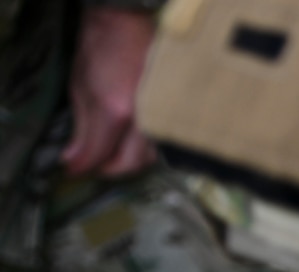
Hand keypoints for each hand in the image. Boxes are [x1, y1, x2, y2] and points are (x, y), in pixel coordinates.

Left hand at [64, 8, 157, 179]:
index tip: (73, 170)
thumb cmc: (100, 49)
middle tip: (95, 163)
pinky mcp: (174, 117)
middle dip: (109, 168)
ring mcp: (164, 119)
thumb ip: (81, 128)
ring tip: (114, 151)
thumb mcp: (80, 87)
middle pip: (130, 164)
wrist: (130, 23)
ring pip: (150, 158)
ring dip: (129, 160)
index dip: (84, 167)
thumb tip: (74, 161)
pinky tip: (133, 141)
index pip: (100, 156)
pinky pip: (162, 145)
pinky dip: (146, 149)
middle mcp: (144, 121)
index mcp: (116, 111)